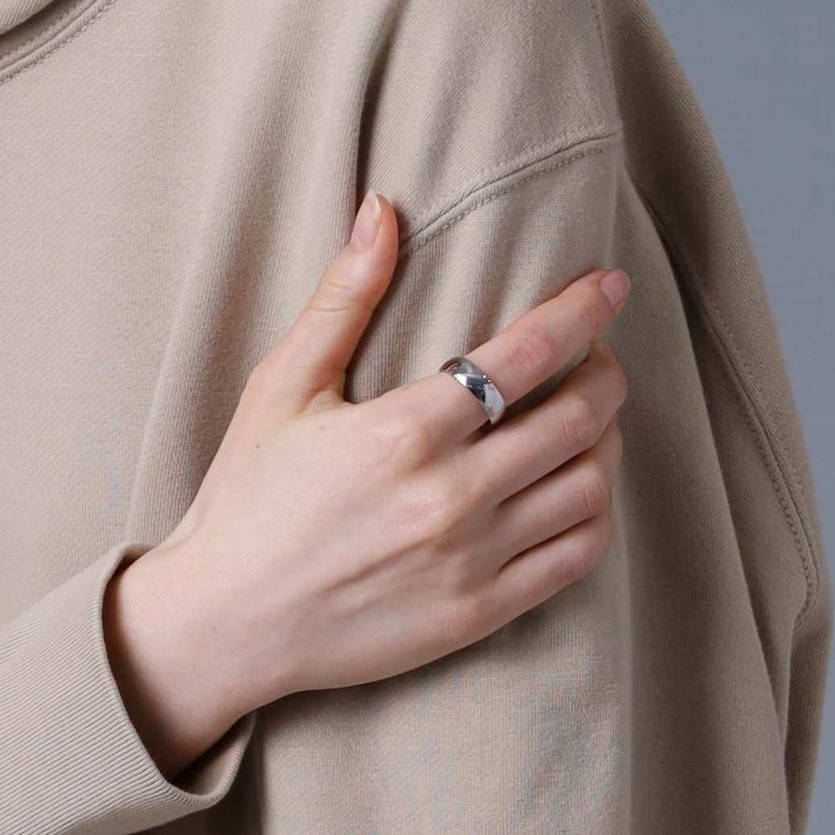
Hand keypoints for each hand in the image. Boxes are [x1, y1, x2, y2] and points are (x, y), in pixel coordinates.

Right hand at [106, 190, 628, 775]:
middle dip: (606, 373)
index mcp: (404, 432)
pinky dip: (594, 516)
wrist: (226, 623)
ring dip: (606, 445)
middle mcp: (450, 496)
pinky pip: (575, 558)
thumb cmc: (247, 500)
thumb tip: (382, 210)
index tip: (609, 288)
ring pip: (590, 488)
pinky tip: (574, 496)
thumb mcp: (280, 389)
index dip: (583, 312)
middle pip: (580, 418)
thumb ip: (340, 300)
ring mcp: (470, 561)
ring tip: (588, 427)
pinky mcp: (478, 613)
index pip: (529, 353)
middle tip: (598, 359)